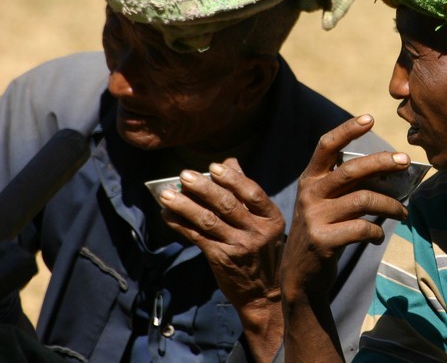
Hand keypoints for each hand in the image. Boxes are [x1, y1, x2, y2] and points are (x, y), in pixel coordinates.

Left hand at [159, 158, 284, 356]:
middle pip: (227, 205)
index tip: (214, 167)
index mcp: (271, 218)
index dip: (233, 179)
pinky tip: (168, 215)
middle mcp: (257, 232)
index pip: (252, 193)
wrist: (263, 293)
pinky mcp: (221, 259)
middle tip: (184, 175)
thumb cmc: (262, 251)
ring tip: (166, 194)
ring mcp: (239, 246)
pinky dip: (181, 224)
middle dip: (203, 188)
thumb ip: (246, 193)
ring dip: (185, 206)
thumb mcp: (265, 223)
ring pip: (208, 221)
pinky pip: (197, 237)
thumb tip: (230, 162)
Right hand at [281, 114, 408, 303]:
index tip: (370, 118)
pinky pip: (362, 228)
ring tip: (403, 212)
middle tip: (406, 161)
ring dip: (391, 205)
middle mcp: (309, 193)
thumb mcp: (326, 204)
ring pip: (363, 200)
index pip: (326, 146)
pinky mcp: (322, 240)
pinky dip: (377, 231)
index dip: (347, 130)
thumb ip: (348, 186)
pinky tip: (378, 236)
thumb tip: (391, 171)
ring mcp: (314, 217)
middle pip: (351, 170)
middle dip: (382, 163)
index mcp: (310, 179)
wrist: (300, 276)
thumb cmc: (323, 231)